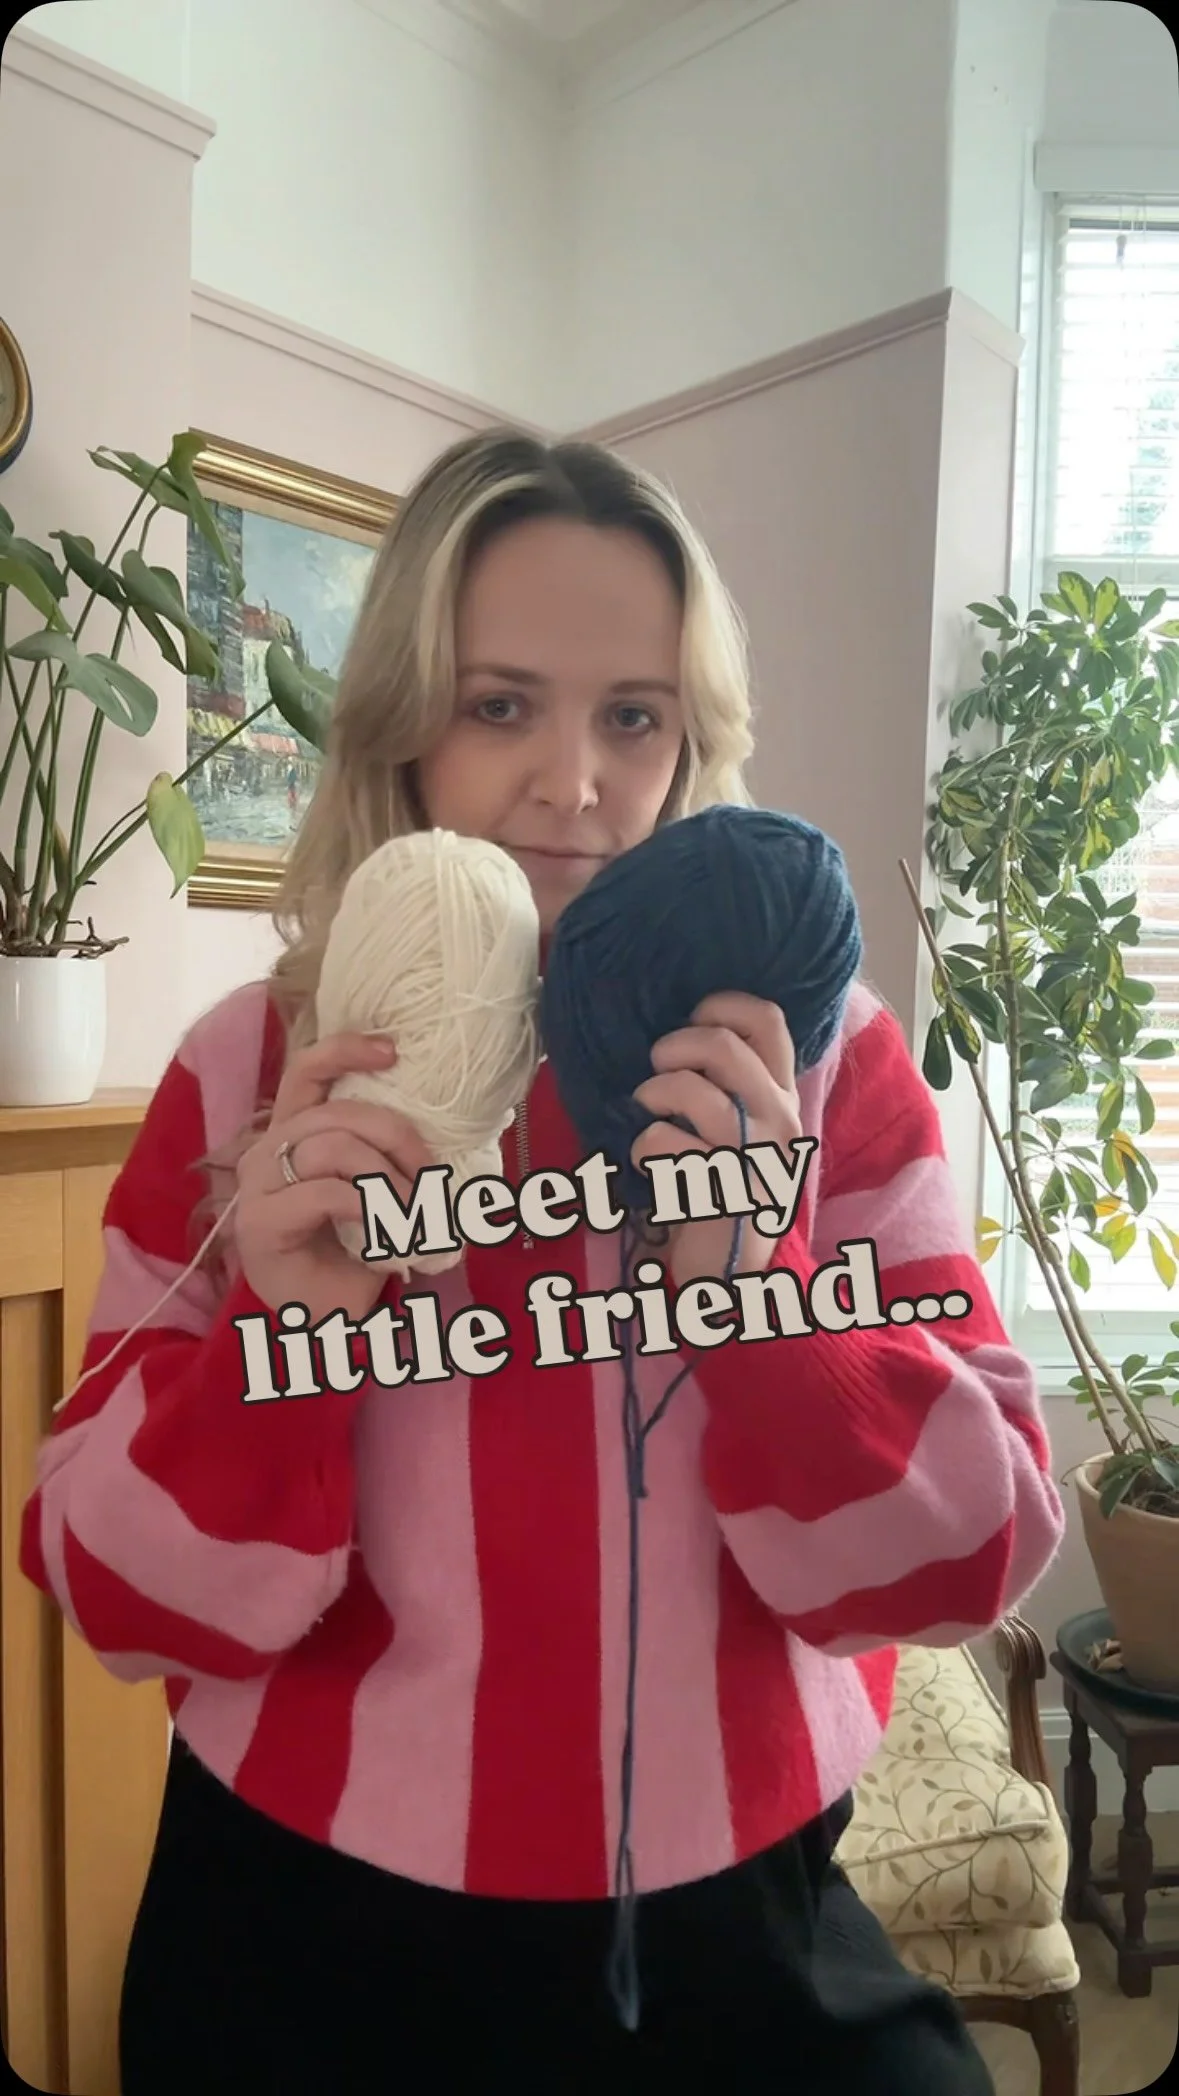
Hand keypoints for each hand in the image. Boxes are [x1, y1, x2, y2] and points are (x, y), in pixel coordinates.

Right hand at [235, 1032, 434, 1325]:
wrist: (321, 1318)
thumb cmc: (348, 1251)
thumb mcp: (372, 1187)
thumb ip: (381, 1149)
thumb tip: (438, 1120)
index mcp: (291, 1132)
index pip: (307, 1071)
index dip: (345, 1050)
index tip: (392, 1051)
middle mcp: (266, 1150)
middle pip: (337, 1113)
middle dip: (397, 1137)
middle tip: (431, 1177)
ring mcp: (257, 1185)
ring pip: (335, 1148)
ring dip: (390, 1179)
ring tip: (417, 1213)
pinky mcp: (261, 1221)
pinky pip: (329, 1193)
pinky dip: (374, 1209)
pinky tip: (392, 1233)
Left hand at [629, 991, 802, 1292]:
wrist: (733, 1267)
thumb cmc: (726, 1185)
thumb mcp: (744, 1126)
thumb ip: (730, 1081)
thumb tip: (678, 1032)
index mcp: (782, 1095)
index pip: (768, 1020)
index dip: (722, 1005)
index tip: (690, 1020)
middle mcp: (778, 1120)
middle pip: (726, 1048)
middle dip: (676, 1046)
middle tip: (656, 1067)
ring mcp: (753, 1156)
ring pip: (696, 1094)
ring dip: (654, 1093)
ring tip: (644, 1110)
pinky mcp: (722, 1193)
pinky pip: (668, 1145)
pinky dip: (644, 1144)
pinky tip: (644, 1157)